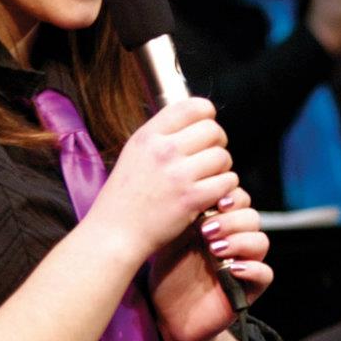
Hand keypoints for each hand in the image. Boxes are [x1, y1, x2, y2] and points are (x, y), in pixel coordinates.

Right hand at [85, 98, 238, 265]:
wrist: (114, 233)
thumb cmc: (125, 196)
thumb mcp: (135, 153)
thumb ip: (162, 135)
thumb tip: (195, 120)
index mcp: (148, 135)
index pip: (192, 106)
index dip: (207, 115)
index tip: (205, 129)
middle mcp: (163, 150)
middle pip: (213, 130)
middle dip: (218, 143)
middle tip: (210, 157)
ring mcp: (178, 175)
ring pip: (223, 157)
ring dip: (222, 168)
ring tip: (209, 177)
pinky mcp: (191, 198)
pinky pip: (226, 182)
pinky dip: (225, 189)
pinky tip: (212, 194)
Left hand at [148, 188, 271, 340]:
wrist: (168, 315)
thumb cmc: (168, 274)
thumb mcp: (171, 241)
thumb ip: (184, 217)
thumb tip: (189, 188)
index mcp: (219, 223)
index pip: (238, 198)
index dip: (229, 196)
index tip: (211, 201)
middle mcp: (235, 240)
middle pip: (251, 216)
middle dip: (231, 219)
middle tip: (206, 230)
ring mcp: (244, 264)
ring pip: (260, 241)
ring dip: (240, 240)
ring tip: (214, 249)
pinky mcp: (249, 289)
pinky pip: (265, 273)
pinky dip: (252, 268)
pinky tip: (230, 268)